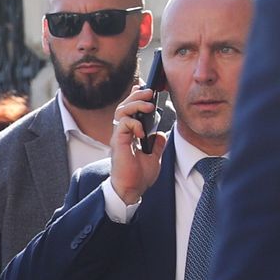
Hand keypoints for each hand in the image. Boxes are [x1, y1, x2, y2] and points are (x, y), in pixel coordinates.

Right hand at [108, 85, 168, 204]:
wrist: (131, 190)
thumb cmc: (138, 177)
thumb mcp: (154, 157)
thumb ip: (157, 145)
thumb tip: (161, 134)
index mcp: (130, 134)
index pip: (130, 110)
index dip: (136, 97)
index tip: (147, 90)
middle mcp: (122, 133)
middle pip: (124, 105)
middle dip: (137, 96)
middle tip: (150, 93)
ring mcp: (119, 137)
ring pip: (121, 111)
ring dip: (136, 104)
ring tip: (148, 106)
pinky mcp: (118, 142)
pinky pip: (123, 124)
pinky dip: (134, 123)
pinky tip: (143, 131)